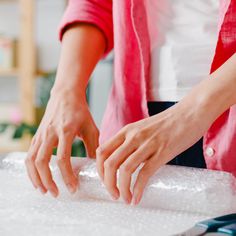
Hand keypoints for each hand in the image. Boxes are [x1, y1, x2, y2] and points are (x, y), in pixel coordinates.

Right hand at [25, 87, 98, 196]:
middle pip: (42, 162)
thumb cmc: (81, 112)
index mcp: (66, 130)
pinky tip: (38, 177)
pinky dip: (31, 169)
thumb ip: (93, 147)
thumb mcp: (91, 128)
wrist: (66, 95)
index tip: (73, 188)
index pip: (63, 158)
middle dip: (47, 181)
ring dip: (36, 177)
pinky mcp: (36, 135)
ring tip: (44, 190)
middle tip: (56, 193)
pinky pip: (29, 154)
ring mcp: (41, 133)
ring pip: (31, 160)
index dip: (67, 176)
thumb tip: (96, 166)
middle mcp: (50, 132)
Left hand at [96, 102, 210, 204]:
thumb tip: (123, 161)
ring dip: (121, 189)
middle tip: (114, 194)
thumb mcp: (142, 128)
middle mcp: (133, 136)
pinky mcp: (162, 152)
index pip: (102, 152)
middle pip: (109, 163)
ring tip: (125, 198)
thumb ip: (131, 142)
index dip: (99, 170)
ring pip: (124, 170)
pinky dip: (137, 189)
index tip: (105, 181)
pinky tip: (137, 197)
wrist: (190, 112)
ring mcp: (147, 144)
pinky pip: (144, 174)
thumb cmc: (168, 122)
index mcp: (126, 131)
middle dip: (108, 183)